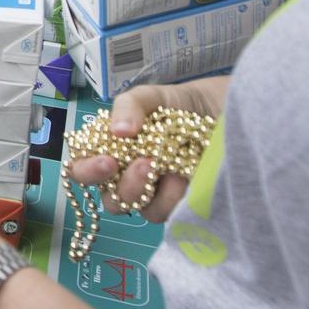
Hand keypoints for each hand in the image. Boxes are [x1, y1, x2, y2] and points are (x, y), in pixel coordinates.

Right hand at [66, 76, 230, 223]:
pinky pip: (161, 212)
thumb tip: (119, 131)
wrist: (225, 111)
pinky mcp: (175, 205)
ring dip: (147, 189)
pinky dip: (171, 195)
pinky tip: (185, 175)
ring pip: (133, 208)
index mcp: (110, 150)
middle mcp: (125, 175)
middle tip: (144, 164)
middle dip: (121, 185)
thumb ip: (129, 106)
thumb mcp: (151, 96)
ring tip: (168, 165)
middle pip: (107, 197)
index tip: (107, 162)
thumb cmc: (181, 104)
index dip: (86, 170)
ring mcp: (150, 193)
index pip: (82, 168)